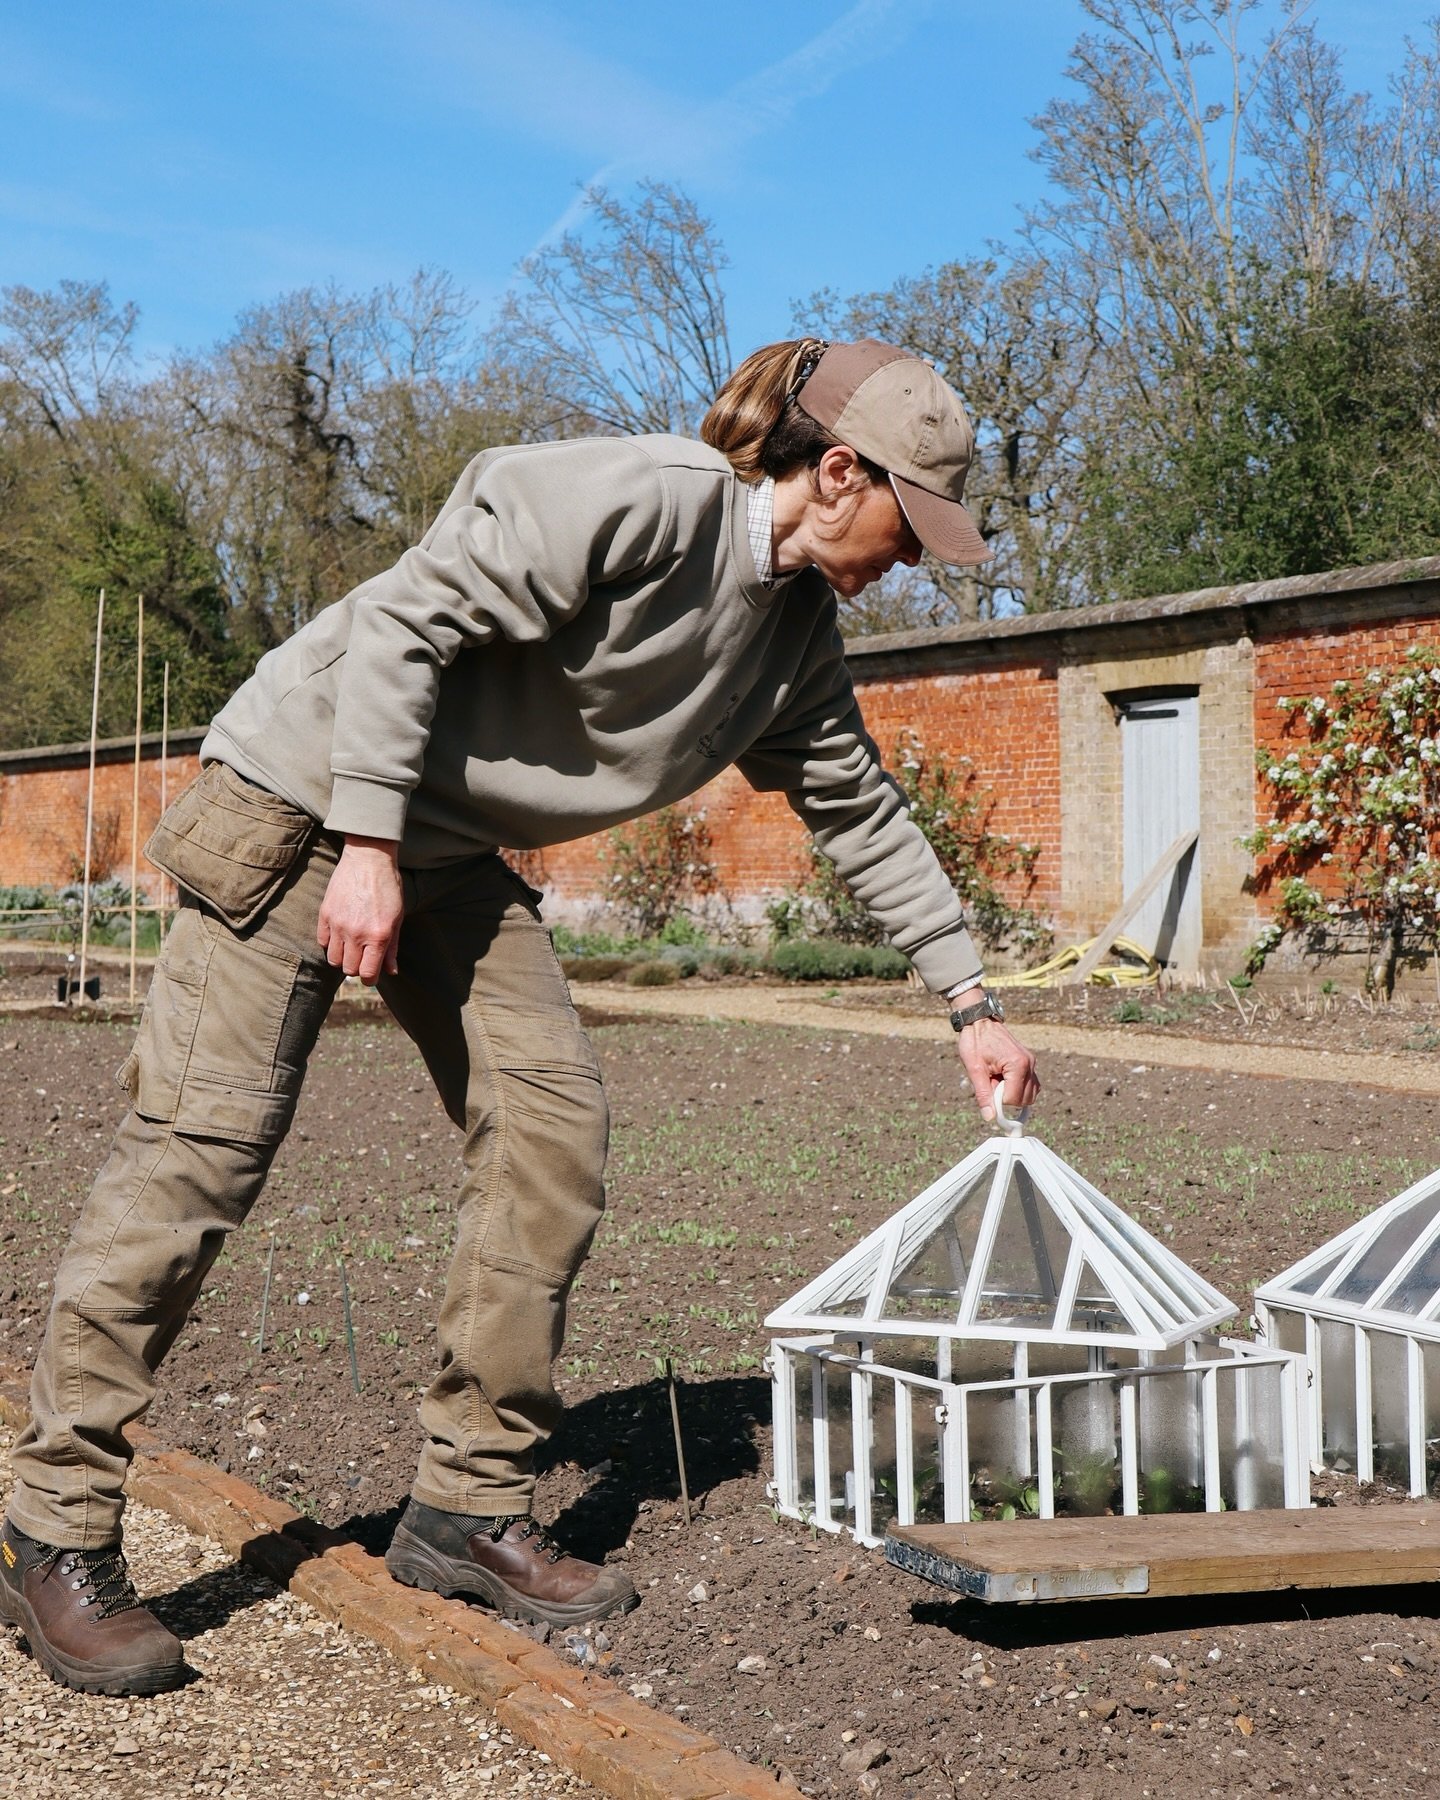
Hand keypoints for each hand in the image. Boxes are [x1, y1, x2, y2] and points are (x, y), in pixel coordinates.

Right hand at [317, 836, 402, 983]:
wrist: (369, 859)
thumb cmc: (388, 887)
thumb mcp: (398, 918)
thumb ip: (392, 947)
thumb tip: (391, 971)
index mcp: (378, 936)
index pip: (367, 974)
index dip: (370, 978)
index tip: (371, 974)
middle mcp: (356, 934)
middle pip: (349, 970)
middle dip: (357, 968)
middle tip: (363, 958)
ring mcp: (338, 925)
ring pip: (333, 959)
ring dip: (343, 958)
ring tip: (351, 947)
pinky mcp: (325, 914)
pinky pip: (322, 942)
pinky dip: (330, 944)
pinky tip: (340, 935)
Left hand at [954, 1017, 1039, 1122]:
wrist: (979, 1021)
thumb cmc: (975, 1041)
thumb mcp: (975, 1069)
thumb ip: (983, 1094)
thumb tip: (990, 1117)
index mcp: (1018, 1065)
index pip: (1014, 1099)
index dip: (999, 1101)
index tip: (987, 1093)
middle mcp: (1029, 1064)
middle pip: (1026, 1099)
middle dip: (1007, 1098)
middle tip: (991, 1084)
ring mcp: (1031, 1062)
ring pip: (1031, 1094)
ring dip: (1013, 1094)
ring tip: (996, 1080)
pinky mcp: (1029, 1062)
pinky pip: (1030, 1084)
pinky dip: (1018, 1088)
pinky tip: (1003, 1079)